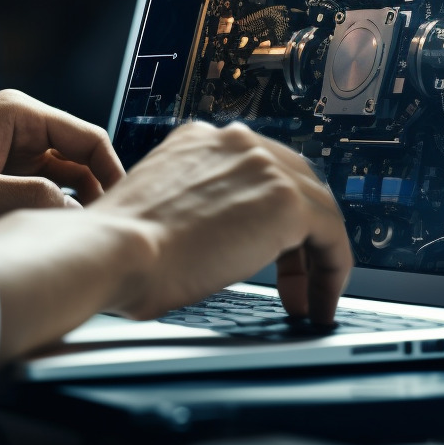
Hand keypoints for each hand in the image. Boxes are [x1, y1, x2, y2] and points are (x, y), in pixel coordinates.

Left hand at [0, 90, 124, 229]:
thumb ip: (32, 200)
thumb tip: (77, 217)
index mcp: (15, 114)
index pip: (87, 138)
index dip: (112, 173)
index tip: (124, 210)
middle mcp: (14, 127)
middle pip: (78, 160)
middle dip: (95, 194)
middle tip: (109, 234)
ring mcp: (3, 152)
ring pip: (59, 180)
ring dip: (71, 207)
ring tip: (85, 240)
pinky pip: (35, 193)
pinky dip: (47, 213)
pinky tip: (52, 239)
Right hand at [0, 121, 351, 363]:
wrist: (111, 251)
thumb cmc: (116, 251)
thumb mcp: (158, 215)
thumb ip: (192, 213)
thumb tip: (214, 247)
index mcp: (198, 142)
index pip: (258, 171)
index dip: (270, 218)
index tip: (269, 254)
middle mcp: (232, 142)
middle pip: (295, 184)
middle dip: (298, 238)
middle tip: (292, 282)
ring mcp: (261, 165)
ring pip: (318, 209)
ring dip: (316, 259)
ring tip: (308, 300)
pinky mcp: (285, 200)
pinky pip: (332, 236)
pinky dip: (332, 272)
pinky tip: (318, 302)